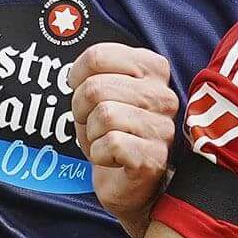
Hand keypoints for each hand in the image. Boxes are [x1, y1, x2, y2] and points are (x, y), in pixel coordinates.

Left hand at [72, 42, 178, 232]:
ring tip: (105, 141)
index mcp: (153, 68)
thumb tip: (74, 65)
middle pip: (96, 87)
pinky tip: (112, 158)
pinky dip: (98, 154)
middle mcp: (163, 95)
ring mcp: (162, 127)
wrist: (127, 182)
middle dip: (81, 109)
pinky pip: (109, 144)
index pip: (97, 56)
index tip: (85, 94)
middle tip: (94, 124)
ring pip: (104, 115)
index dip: (77, 78)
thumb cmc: (112, 131)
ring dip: (91, 133)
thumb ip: (92, 71)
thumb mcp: (99, 93)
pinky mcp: (153, 157)